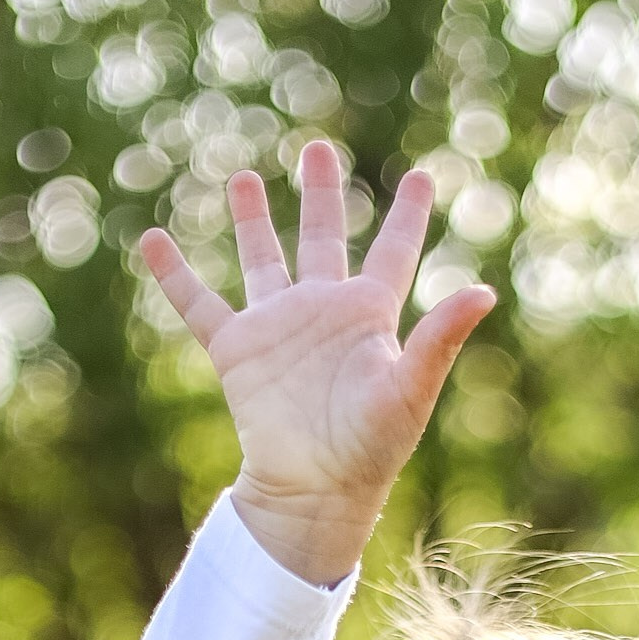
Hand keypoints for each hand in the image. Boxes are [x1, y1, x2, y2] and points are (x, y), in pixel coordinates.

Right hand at [139, 141, 494, 586]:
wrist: (314, 491)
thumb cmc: (371, 449)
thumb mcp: (410, 389)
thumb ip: (440, 337)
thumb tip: (486, 292)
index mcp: (369, 316)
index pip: (393, 252)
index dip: (408, 216)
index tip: (423, 177)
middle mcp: (323, 312)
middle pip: (323, 237)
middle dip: (321, 194)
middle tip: (318, 148)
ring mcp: (278, 327)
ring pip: (263, 259)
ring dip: (252, 220)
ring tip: (241, 177)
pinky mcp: (237, 351)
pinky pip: (200, 305)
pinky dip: (175, 275)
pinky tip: (152, 239)